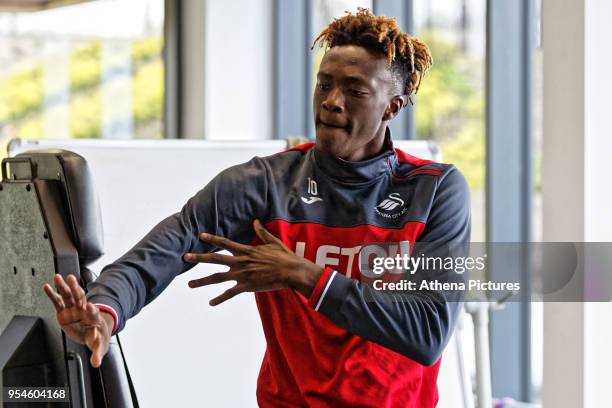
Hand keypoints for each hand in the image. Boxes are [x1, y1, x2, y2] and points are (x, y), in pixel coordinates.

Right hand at [42, 274, 112, 367]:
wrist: (94, 334)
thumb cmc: (98, 338)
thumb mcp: (98, 347)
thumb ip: (97, 354)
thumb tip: (96, 363)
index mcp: (93, 319)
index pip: (93, 313)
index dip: (91, 310)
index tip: (89, 306)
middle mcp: (83, 311)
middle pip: (80, 298)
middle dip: (76, 289)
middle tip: (72, 280)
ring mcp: (74, 310)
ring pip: (69, 296)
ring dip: (64, 286)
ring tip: (58, 277)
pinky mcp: (64, 312)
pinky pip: (58, 301)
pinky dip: (53, 294)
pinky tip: (47, 286)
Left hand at [184, 219, 322, 304]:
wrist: (291, 272)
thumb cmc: (284, 257)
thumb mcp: (273, 242)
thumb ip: (262, 232)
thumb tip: (256, 221)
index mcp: (246, 251)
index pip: (225, 243)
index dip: (212, 238)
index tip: (201, 235)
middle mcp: (240, 262)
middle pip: (215, 259)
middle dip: (198, 257)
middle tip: (185, 256)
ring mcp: (242, 275)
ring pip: (217, 278)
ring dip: (202, 281)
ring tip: (190, 284)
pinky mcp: (247, 286)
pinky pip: (230, 293)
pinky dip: (220, 299)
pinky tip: (211, 303)